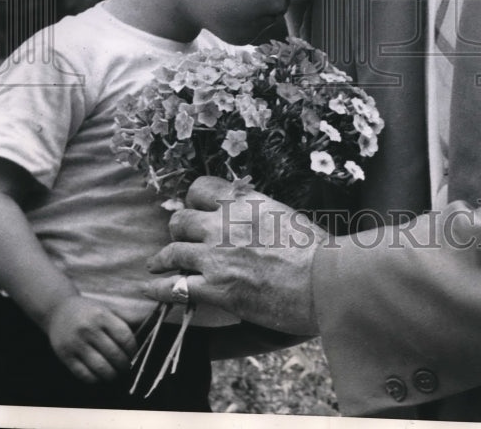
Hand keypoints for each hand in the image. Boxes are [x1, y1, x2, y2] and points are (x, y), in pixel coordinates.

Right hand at [46, 295, 136, 383]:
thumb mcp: (107, 308)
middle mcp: (89, 329)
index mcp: (102, 315)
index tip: (135, 355)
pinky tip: (100, 377)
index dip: (133, 349)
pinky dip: (95, 379)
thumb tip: (153, 318)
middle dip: (124, 365)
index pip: (124, 336)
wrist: (57, 310)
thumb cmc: (88, 310)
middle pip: (114, 353)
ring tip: (116, 375)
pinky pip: (84, 374)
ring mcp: (76, 344)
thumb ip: (128, 316)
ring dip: (112, 375)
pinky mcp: (65, 356)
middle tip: (127, 368)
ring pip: (100, 367)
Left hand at [144, 176, 326, 334]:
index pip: (201, 188)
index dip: (193, 201)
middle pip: (181, 219)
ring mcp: (217, 255)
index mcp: (244, 201)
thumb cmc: (317, 249)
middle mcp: (225, 222)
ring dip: (162, 259)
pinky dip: (160, 290)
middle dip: (177, 230)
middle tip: (179, 240)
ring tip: (156, 265)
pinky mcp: (216, 288)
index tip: (194, 211)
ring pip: (172, 250)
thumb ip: (257, 213)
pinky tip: (154, 291)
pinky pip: (174, 287)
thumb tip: (247, 220)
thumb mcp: (283, 215)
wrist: (326, 279)